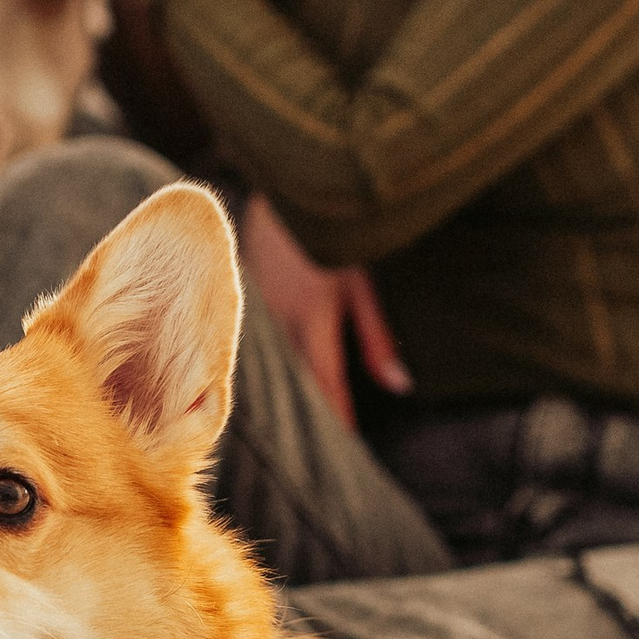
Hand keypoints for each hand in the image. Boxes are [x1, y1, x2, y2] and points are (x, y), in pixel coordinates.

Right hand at [239, 193, 409, 431]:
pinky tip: (263, 380)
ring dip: (284, 389)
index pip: (326, 381)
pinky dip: (260, 363)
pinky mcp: (239, 298)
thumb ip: (377, 336)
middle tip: (317, 454)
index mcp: (313, 313)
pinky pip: (250, 341)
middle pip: (293, 379)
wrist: (284, 184)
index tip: (347, 447)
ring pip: (268, 362)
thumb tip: (399, 385)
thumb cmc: (331, 230)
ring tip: (293, 426)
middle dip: (308, 411)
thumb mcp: (362, 281)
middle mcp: (278, 317)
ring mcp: (253, 307)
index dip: (338, 416)